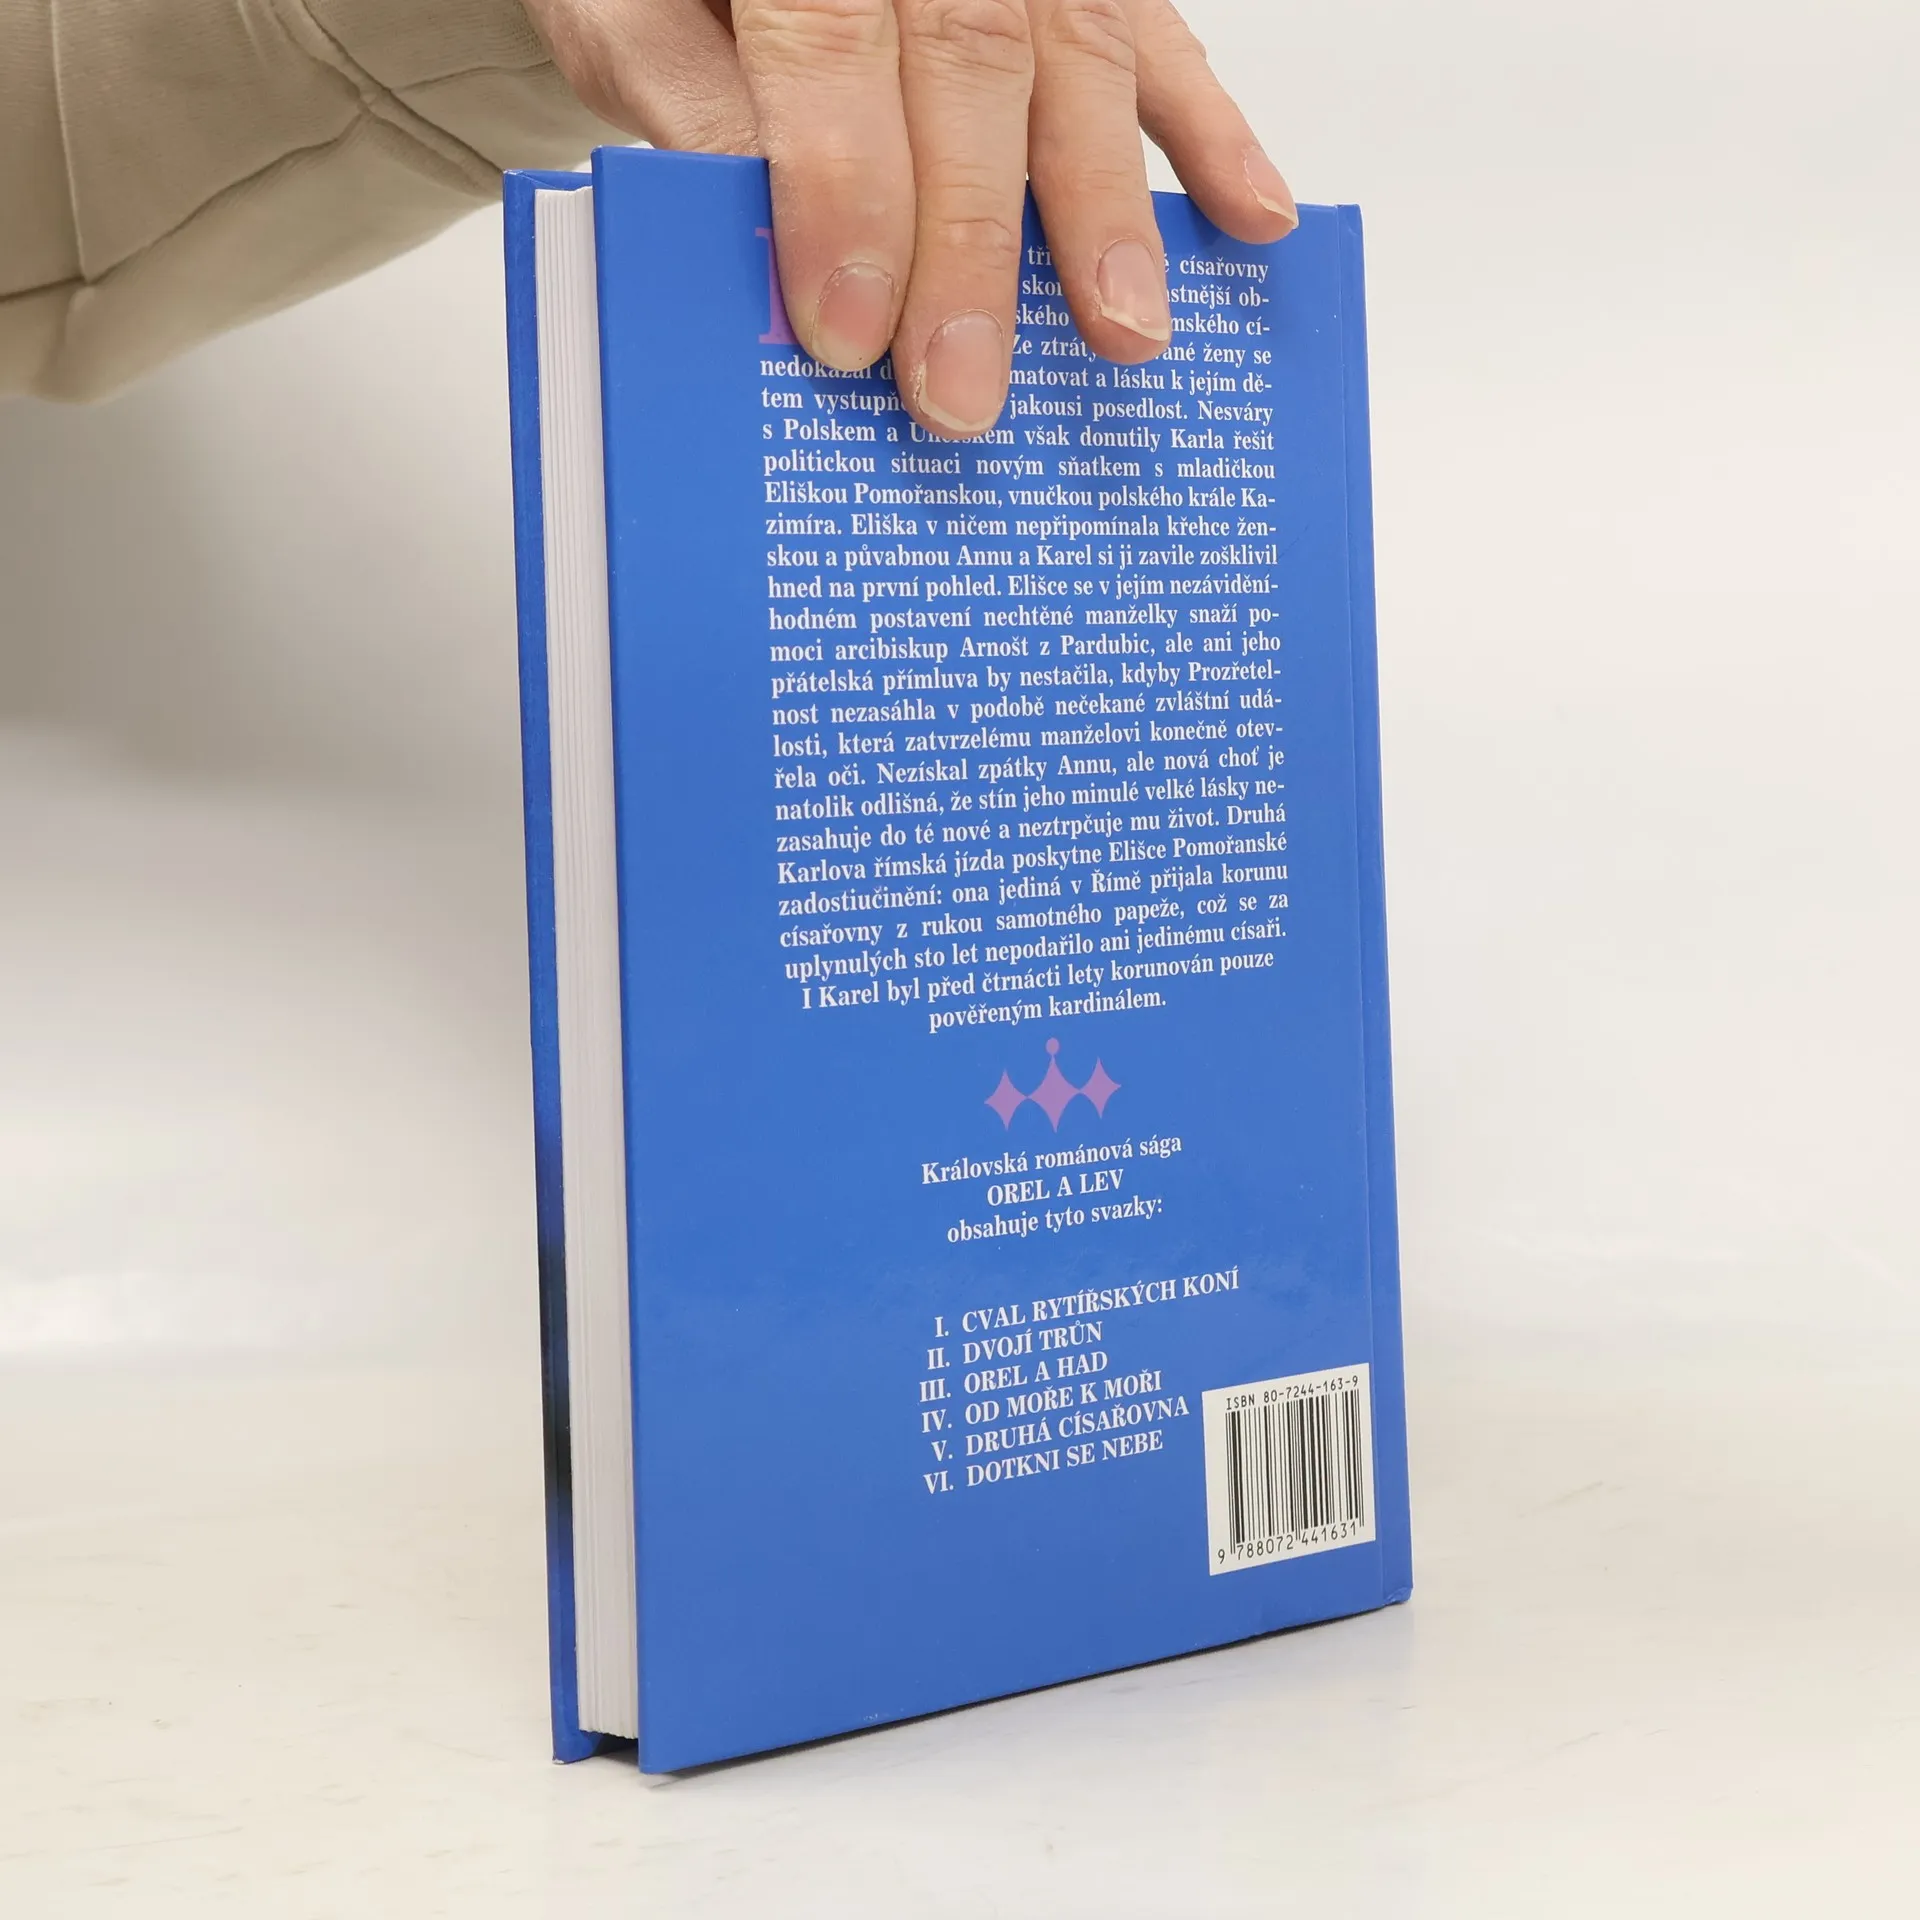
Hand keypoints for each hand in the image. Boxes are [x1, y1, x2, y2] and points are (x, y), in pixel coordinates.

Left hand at [519, 0, 1296, 436]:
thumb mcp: (625, 7)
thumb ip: (687, 105)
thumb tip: (768, 251)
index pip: (830, 51)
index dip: (845, 194)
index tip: (846, 336)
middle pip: (970, 77)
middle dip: (971, 251)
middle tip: (963, 394)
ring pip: (1078, 67)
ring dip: (1105, 213)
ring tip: (1126, 336)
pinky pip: (1161, 45)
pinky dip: (1213, 135)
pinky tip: (1255, 217)